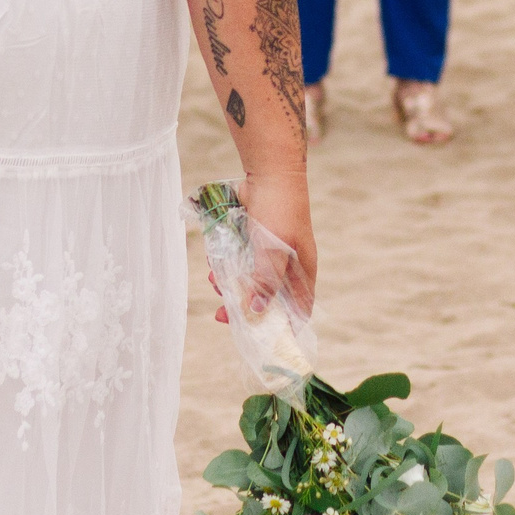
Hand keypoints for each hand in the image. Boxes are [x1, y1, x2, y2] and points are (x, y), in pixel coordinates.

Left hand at [217, 169, 316, 323]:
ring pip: (250, 279)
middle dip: (243, 306)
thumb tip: (255, 312)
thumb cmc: (280, 210)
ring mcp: (271, 252)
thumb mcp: (273, 249)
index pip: (299, 309)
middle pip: (268, 298)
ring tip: (211, 280)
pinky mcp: (254, 241)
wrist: (270, 172)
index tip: (264, 343)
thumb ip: (265, 281)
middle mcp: (288, 266)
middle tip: (221, 315)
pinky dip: (226, 263)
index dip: (284, 328)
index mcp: (302, 271)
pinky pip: (240, 261)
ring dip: (229, 283)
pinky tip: (212, 261)